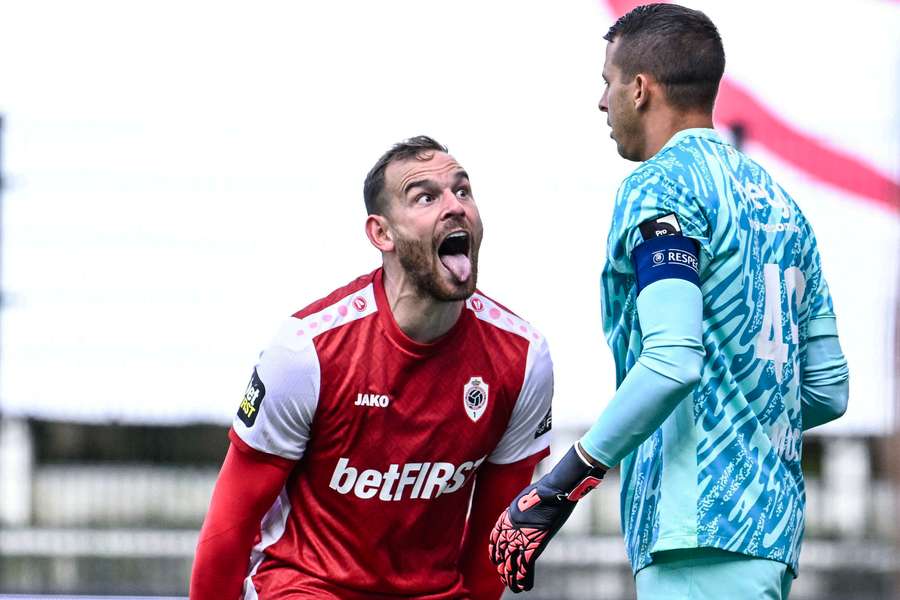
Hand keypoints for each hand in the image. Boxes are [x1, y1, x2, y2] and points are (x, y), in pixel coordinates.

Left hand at [488, 445, 604, 592]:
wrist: (554, 490)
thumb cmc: (544, 490)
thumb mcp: (526, 497)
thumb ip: (522, 509)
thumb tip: (524, 511)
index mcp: (506, 517)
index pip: (495, 539)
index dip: (494, 551)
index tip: (495, 559)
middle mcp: (510, 529)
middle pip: (502, 553)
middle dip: (502, 567)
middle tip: (504, 577)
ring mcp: (521, 537)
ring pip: (511, 563)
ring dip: (511, 577)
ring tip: (513, 586)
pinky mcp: (534, 544)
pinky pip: (526, 566)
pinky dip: (524, 578)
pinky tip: (523, 587)